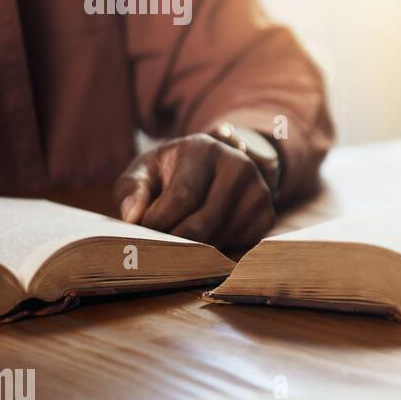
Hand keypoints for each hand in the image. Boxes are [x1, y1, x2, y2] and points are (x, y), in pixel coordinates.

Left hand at [114, 132, 274, 248]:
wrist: (218, 165)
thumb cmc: (174, 171)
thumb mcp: (148, 170)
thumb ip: (132, 189)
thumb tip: (132, 216)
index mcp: (205, 150)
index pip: (182, 198)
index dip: (157, 222)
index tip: (142, 232)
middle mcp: (239, 166)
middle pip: (202, 224)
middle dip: (173, 241)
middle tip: (158, 244)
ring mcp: (259, 191)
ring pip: (218, 239)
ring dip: (193, 248)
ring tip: (180, 235)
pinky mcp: (267, 215)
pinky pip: (236, 246)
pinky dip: (216, 250)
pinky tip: (206, 235)